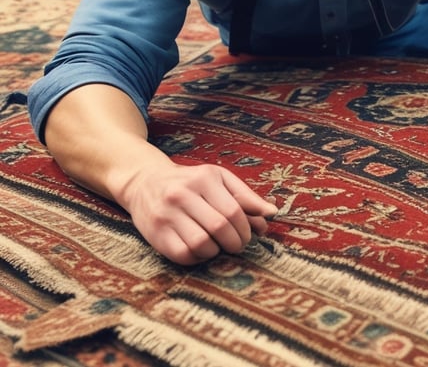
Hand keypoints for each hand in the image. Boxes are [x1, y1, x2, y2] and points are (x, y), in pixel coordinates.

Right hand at [121, 162, 277, 264]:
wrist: (145, 182)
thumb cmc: (191, 182)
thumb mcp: (220, 179)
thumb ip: (246, 196)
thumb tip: (272, 212)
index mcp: (203, 179)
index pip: (233, 211)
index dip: (246, 229)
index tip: (248, 235)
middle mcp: (181, 194)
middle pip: (219, 228)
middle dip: (235, 242)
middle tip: (237, 245)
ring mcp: (165, 214)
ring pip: (201, 244)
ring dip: (216, 251)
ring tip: (217, 246)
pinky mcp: (155, 234)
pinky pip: (183, 255)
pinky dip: (197, 258)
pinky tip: (201, 250)